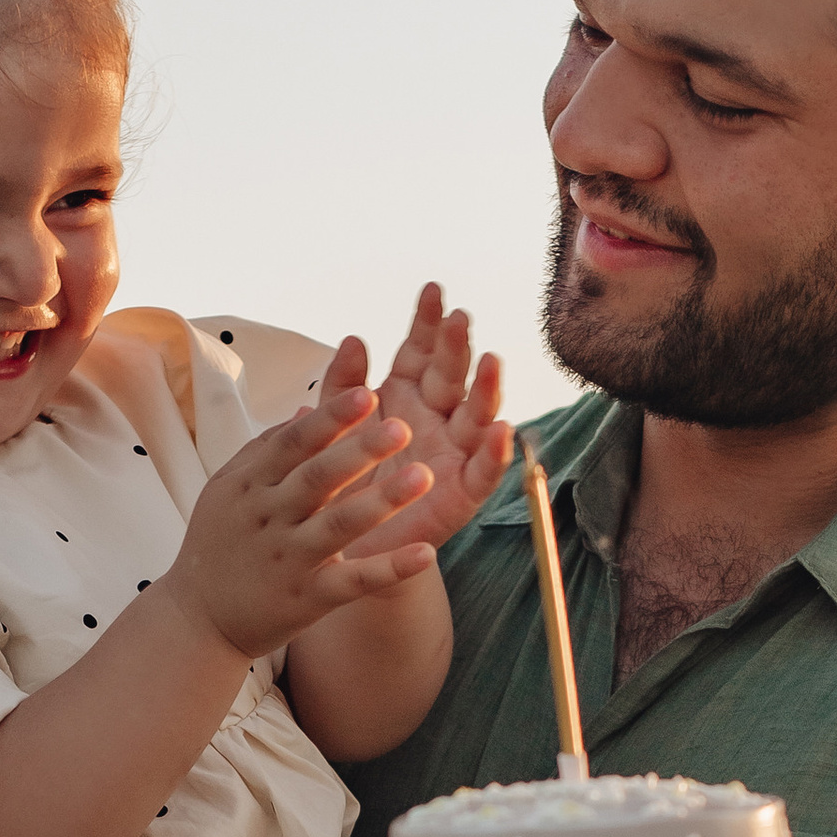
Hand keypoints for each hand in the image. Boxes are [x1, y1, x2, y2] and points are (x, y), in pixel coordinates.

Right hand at [172, 350, 437, 660]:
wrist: (198, 619)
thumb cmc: (220, 545)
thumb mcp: (228, 490)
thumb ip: (267, 448)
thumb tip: (308, 408)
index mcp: (250, 485)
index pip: (293, 443)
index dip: (330, 419)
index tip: (367, 393)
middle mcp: (269, 518)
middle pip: (318, 478)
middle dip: (359, 451)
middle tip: (402, 426)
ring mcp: (289, 559)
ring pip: (339, 526)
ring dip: (382, 501)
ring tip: (423, 476)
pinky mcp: (308, 598)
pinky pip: (354, 581)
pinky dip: (390, 568)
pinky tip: (426, 554)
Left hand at [358, 284, 514, 554]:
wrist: (339, 545)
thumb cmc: (338, 481)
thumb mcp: (334, 426)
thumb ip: (343, 386)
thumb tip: (355, 338)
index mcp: (405, 395)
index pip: (421, 351)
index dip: (427, 323)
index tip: (431, 291)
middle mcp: (436, 418)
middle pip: (452, 377)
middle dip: (457, 347)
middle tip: (459, 318)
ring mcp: (454, 453)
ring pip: (478, 416)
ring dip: (487, 389)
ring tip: (491, 362)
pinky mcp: (463, 494)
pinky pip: (484, 473)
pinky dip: (496, 454)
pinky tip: (502, 431)